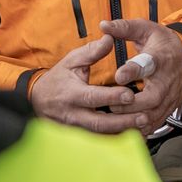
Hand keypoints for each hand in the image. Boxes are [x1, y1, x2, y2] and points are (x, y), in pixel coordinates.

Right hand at [28, 35, 144, 133]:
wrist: (36, 100)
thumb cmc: (58, 79)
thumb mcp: (71, 61)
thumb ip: (91, 51)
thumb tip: (110, 38)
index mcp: (73, 94)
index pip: (93, 97)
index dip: (111, 97)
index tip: (129, 95)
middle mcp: (74, 114)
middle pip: (100, 123)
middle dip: (123, 121)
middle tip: (144, 117)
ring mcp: (76, 129)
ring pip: (101, 136)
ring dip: (122, 133)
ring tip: (143, 128)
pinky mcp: (79, 137)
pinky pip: (98, 142)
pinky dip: (115, 141)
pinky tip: (132, 137)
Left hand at [97, 19, 181, 129]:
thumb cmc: (165, 44)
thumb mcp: (146, 29)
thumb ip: (124, 28)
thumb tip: (104, 25)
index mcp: (160, 59)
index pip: (147, 64)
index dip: (132, 70)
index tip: (119, 75)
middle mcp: (166, 80)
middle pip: (152, 98)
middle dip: (131, 104)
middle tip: (113, 103)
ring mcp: (169, 97)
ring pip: (153, 114)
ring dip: (133, 119)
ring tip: (115, 118)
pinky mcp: (168, 108)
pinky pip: (155, 124)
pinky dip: (140, 129)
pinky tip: (126, 130)